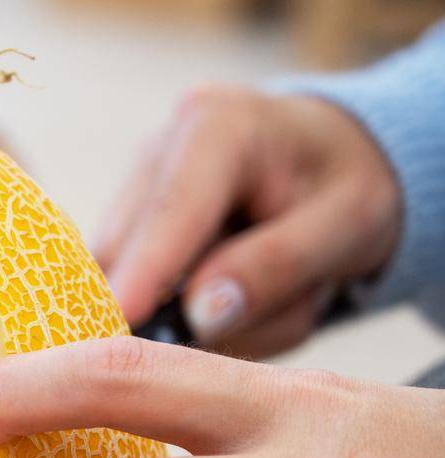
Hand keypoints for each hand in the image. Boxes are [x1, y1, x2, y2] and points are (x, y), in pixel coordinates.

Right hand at [98, 87, 402, 356]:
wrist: (328, 162)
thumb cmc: (343, 185)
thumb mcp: (348, 223)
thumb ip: (277, 266)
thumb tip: (200, 315)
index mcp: (219, 126)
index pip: (173, 210)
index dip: (145, 269)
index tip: (125, 319)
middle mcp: (157, 149)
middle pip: (130, 253)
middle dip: (179, 307)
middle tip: (267, 311)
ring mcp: (130, 190)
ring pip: (122, 281)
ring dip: (186, 314)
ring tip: (263, 293)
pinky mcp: (121, 227)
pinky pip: (128, 291)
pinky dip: (178, 313)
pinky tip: (225, 293)